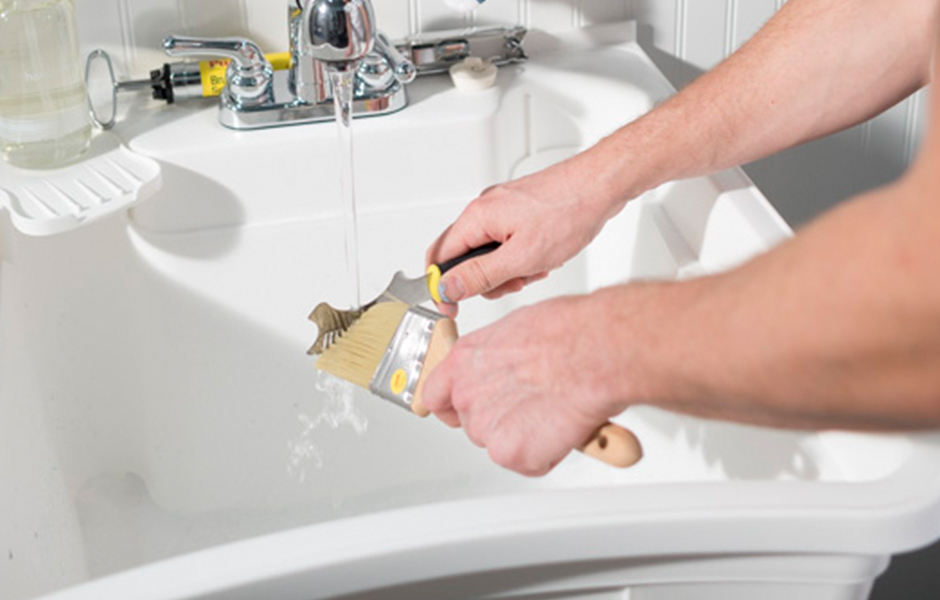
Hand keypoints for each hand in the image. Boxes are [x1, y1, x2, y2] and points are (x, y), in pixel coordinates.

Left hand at [420, 294, 624, 475]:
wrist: (594, 352)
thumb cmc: (568, 333)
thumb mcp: (518, 330)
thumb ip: (500, 358)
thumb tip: (508, 367)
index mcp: (465, 359)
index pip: (435, 396)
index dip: (452, 407)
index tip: (462, 410)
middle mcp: (467, 393)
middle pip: (471, 424)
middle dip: (500, 422)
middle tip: (532, 408)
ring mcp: (484, 425)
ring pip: (500, 444)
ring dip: (524, 437)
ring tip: (553, 411)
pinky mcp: (508, 452)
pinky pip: (527, 463)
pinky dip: (547, 454)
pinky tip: (561, 429)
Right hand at [426, 152, 625, 316]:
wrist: (601, 186)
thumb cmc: (569, 211)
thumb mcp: (522, 257)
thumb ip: (481, 275)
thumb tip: (448, 287)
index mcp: (477, 217)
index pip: (440, 258)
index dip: (443, 287)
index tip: (451, 308)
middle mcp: (485, 209)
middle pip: (464, 257)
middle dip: (487, 278)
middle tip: (513, 282)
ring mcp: (502, 209)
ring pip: (489, 253)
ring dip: (510, 269)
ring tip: (536, 267)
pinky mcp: (520, 211)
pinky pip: (508, 243)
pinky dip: (523, 257)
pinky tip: (544, 256)